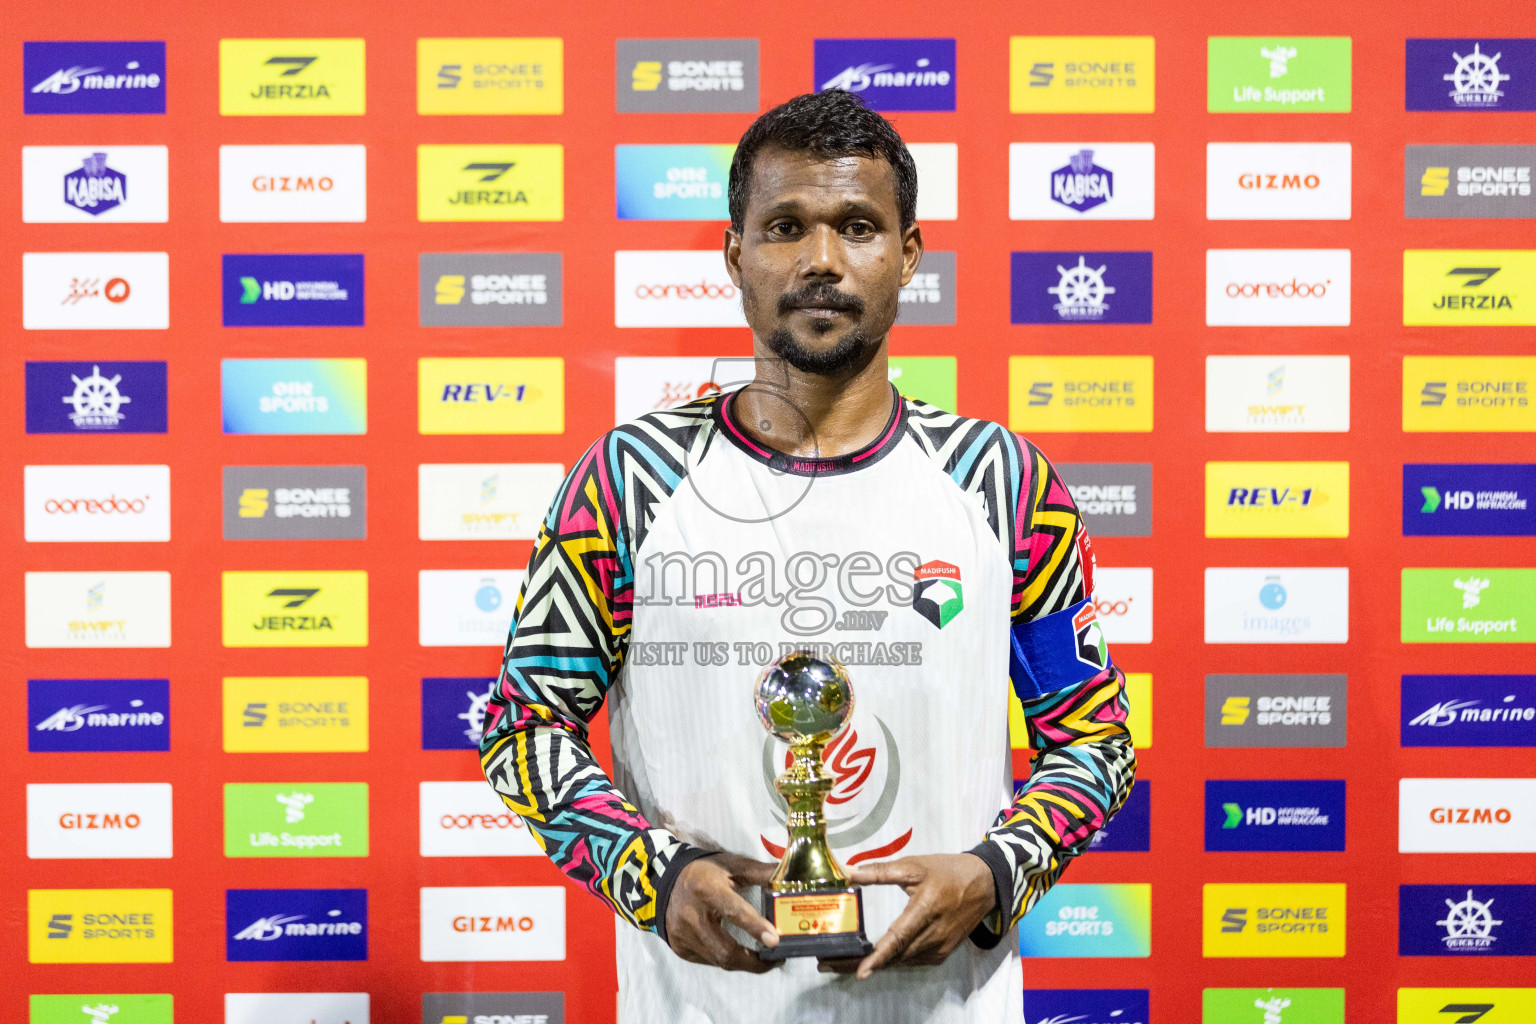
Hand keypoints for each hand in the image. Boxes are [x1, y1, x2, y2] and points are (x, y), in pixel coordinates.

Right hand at [664, 853, 780, 971]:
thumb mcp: (731, 865)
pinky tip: (738, 953)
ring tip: (762, 959)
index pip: (733, 911)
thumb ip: (760, 873)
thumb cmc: (704, 872)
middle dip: (753, 961)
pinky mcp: (680, 948)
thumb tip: (789, 876)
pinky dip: (726, 959)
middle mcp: (691, 916)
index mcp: (706, 889)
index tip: (774, 940)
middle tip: (775, 959)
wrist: (665, 881)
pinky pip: (709, 960)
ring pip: (718, 959)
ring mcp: (683, 936)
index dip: (754, 926)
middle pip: (725, 950)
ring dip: (743, 962)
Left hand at [822, 853, 996, 978]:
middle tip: (830, 964)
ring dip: (875, 964)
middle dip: (862, 962)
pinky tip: (874, 959)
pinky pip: (912, 961)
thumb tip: (848, 872)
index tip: (861, 970)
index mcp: (926, 909)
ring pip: (902, 961)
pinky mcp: (942, 953)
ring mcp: (940, 947)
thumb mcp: (914, 865)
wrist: (984, 884)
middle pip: (895, 955)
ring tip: (843, 963)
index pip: (898, 937)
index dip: (878, 956)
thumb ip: (880, 872)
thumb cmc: (946, 871)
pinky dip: (892, 962)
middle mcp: (934, 934)